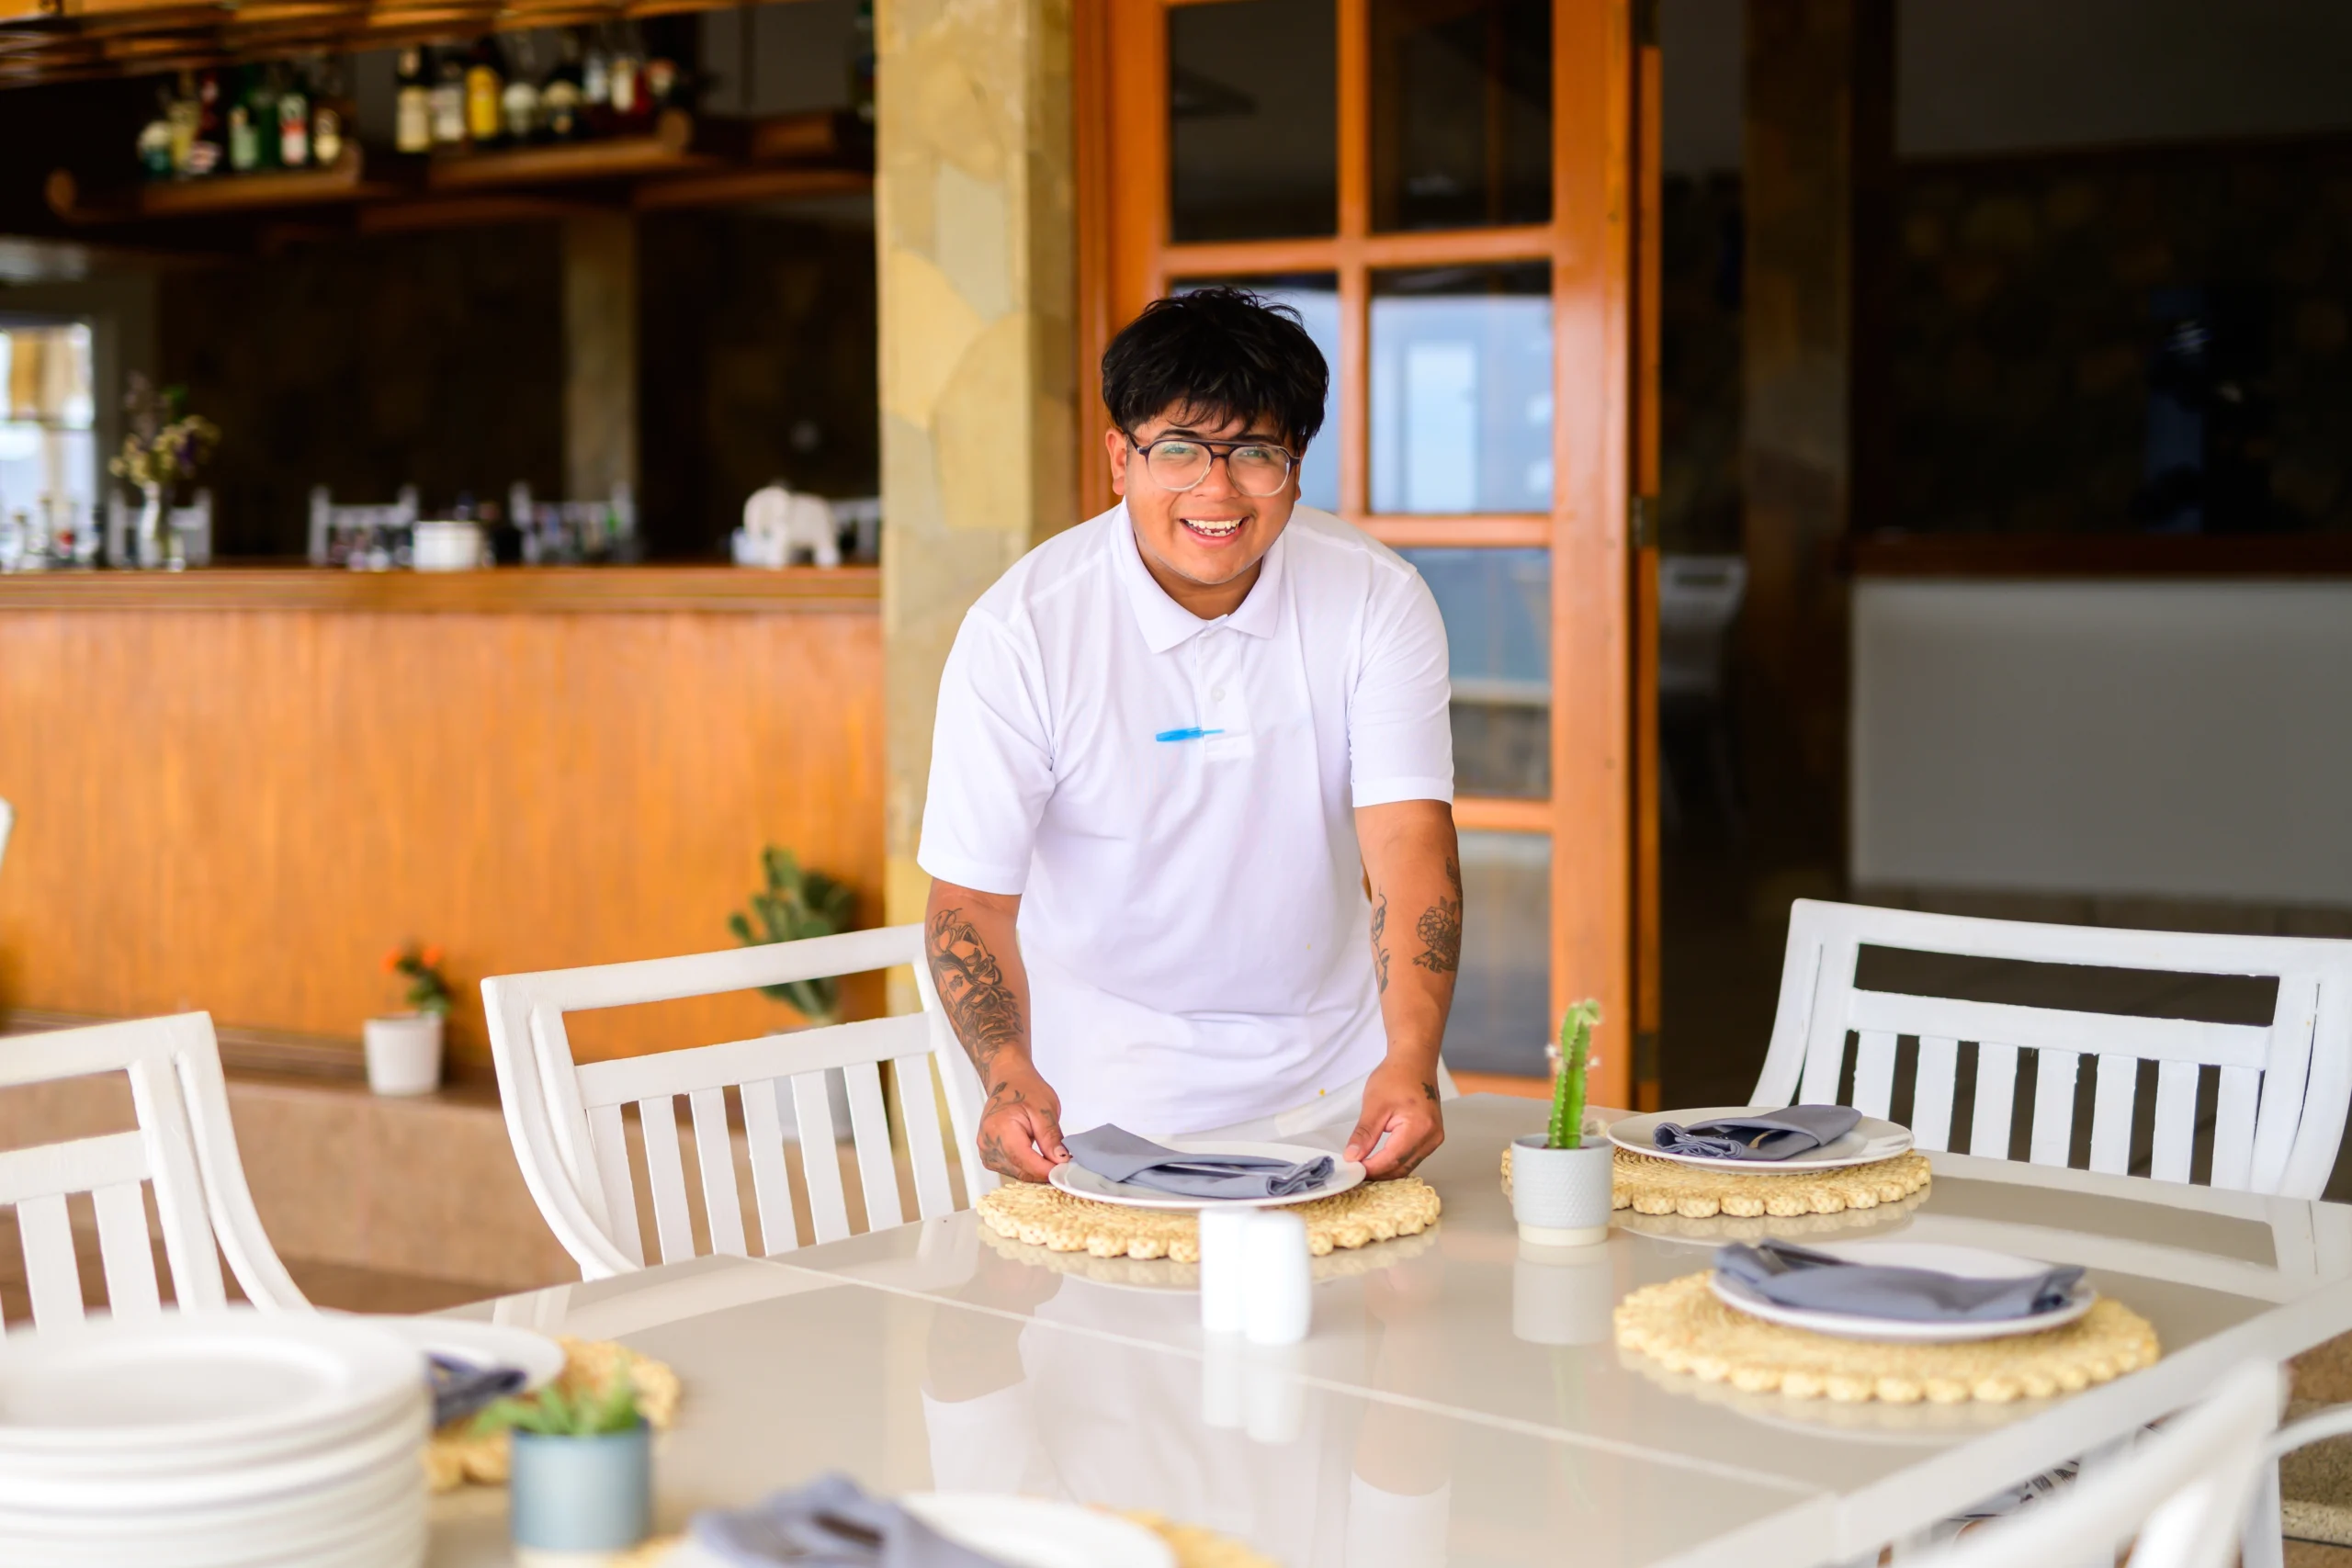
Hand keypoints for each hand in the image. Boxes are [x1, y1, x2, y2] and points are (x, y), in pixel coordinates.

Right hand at [977, 1062, 1068, 1182]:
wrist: (1008, 1080)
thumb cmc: (1024, 1088)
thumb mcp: (1045, 1109)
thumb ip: (1051, 1137)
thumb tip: (1060, 1160)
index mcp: (999, 1129)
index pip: (1025, 1161)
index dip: (1047, 1170)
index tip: (1066, 1171)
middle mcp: (988, 1143)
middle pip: (1020, 1170)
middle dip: (1044, 1171)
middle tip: (1066, 1166)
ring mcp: (986, 1150)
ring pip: (1016, 1173)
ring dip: (1036, 1171)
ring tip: (1052, 1159)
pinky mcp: (989, 1154)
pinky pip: (1010, 1169)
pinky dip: (1026, 1167)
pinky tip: (1038, 1158)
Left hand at [1344, 1058, 1444, 1177]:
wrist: (1414, 1062)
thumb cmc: (1396, 1076)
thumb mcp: (1374, 1104)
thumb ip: (1364, 1134)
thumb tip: (1353, 1156)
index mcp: (1420, 1127)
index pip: (1392, 1159)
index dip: (1371, 1168)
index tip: (1352, 1169)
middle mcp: (1432, 1137)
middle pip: (1402, 1167)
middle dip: (1378, 1172)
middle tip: (1355, 1170)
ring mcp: (1434, 1138)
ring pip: (1408, 1165)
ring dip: (1386, 1169)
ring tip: (1364, 1166)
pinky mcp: (1431, 1137)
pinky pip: (1412, 1157)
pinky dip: (1395, 1161)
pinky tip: (1379, 1159)